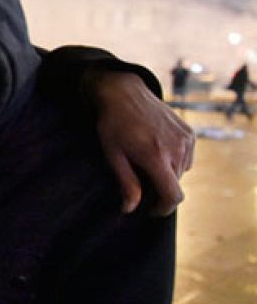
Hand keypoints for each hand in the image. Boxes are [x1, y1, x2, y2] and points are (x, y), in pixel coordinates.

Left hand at [91, 71, 193, 214]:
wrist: (125, 93)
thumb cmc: (113, 124)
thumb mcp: (113, 155)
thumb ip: (126, 182)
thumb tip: (130, 208)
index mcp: (156, 156)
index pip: (173, 195)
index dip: (163, 208)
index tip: (151, 210)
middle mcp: (176, 149)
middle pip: (175, 184)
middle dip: (159, 189)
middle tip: (139, 180)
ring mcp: (186, 140)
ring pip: (181, 172)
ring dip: (166, 174)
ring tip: (145, 161)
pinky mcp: (189, 133)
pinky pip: (187, 158)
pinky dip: (175, 161)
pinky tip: (157, 150)